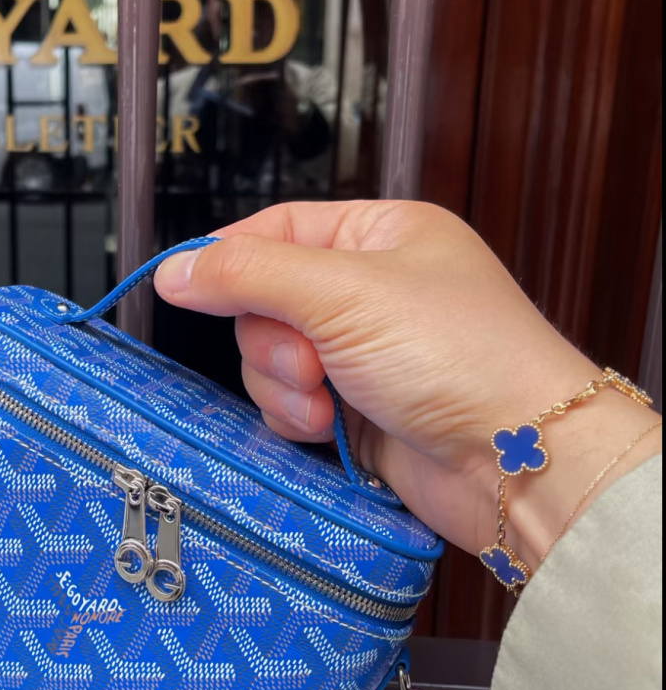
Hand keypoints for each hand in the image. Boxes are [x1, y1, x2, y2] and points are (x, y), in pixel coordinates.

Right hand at [154, 202, 659, 568]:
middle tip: (309, 364)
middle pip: (264, 300)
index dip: (230, 257)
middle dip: (272, 341)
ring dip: (283, 386)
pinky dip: (297, 418)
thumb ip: (247, 275)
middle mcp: (371, 289)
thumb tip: (172, 269)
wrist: (516, 462)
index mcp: (381, 235)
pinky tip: (327, 430)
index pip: (277, 228)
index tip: (186, 286)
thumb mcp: (342, 293)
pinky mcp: (357, 411)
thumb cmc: (459, 356)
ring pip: (271, 359)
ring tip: (325, 404)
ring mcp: (363, 352)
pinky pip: (290, 404)